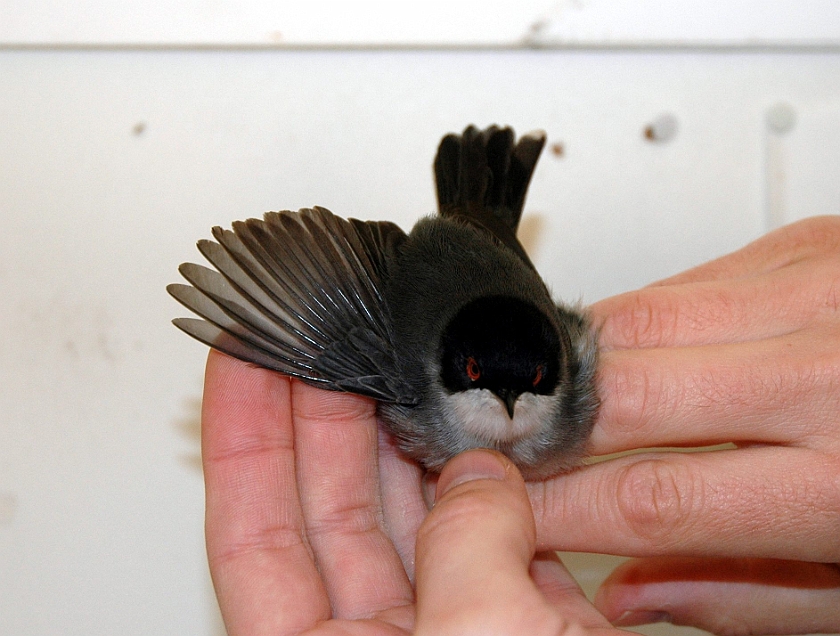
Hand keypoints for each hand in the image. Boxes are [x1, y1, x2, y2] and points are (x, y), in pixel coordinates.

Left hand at [202, 351, 631, 634]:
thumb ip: (468, 553)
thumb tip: (487, 480)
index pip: (252, 530)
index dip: (244, 433)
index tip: (244, 354)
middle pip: (328, 507)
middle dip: (324, 412)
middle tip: (326, 337)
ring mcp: (450, 635)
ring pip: (412, 513)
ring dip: (407, 437)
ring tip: (396, 359)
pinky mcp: (520, 628)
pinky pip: (492, 535)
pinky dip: (490, 482)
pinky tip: (481, 430)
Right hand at [529, 216, 839, 633]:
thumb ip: (744, 594)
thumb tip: (628, 593)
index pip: (649, 496)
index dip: (554, 506)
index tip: (508, 508)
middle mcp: (828, 368)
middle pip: (618, 387)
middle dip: (538, 421)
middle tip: (501, 444)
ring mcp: (814, 286)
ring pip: (628, 317)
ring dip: (572, 367)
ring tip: (552, 405)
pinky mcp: (801, 242)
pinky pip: (672, 282)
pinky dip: (630, 324)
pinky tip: (630, 358)